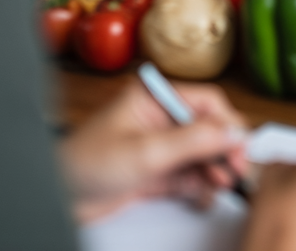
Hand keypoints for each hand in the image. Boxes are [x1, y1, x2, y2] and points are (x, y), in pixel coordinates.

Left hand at [59, 78, 248, 222]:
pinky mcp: (158, 172)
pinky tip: (206, 195)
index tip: (241, 146)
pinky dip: (202, 185)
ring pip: (203, 154)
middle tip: (237, 171)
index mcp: (157, 96)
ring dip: (216, 169)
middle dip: (224, 150)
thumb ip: (193, 141)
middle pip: (209, 128)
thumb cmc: (86, 164)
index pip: (207, 102)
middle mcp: (162, 117)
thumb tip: (233, 133)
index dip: (227, 123)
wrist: (54, 200)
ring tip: (221, 185)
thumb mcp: (145, 151)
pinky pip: (191, 175)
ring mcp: (161, 145)